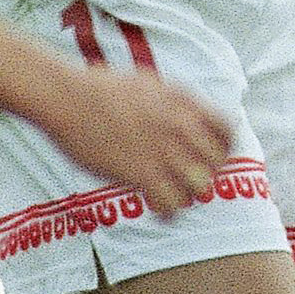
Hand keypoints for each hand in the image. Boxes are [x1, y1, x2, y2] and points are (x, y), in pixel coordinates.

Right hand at [44, 67, 231, 220]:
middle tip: (190, 179)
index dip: (223, 146)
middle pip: (216, 162)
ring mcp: (163, 150)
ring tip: (173, 195)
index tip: (212, 156)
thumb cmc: (99, 87)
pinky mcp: (142, 173)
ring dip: (187, 193)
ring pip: (199, 187)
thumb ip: (172, 100)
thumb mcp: (147, 82)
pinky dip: (167, 211)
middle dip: (206, 172)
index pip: (227, 129)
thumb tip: (184, 110)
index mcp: (183, 101)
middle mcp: (180, 126)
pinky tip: (158, 208)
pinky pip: (171, 204)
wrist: (68, 98)